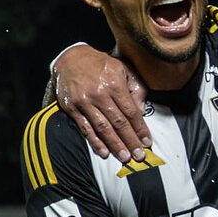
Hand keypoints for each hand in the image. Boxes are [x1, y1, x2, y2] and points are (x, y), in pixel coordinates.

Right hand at [52, 45, 150, 161]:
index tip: (147, 142)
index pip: (131, 112)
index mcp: (115, 84)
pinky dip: (95, 142)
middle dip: (130, 141)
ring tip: (124, 158)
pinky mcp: (72, 108)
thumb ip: (137, 88)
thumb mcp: (124, 69)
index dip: (140, 129)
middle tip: (139, 156)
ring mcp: (84, 102)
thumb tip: (142, 111)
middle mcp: (99, 93)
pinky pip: (85, 128)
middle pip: (118, 122)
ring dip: (115, 145)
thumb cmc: (102, 65)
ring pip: (102, 128)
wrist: (70, 59)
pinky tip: (104, 152)